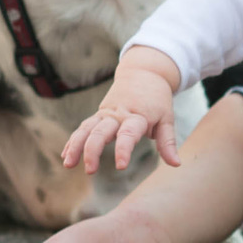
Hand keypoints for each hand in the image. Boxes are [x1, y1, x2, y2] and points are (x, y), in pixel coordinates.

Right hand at [60, 49, 181, 172]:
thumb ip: (168, 142)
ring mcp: (106, 114)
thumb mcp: (167, 118)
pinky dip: (74, 140)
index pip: (128, 134)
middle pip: (100, 131)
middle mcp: (118, 115)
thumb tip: (176, 164)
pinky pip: (83, 127)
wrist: (144, 72)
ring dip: (76, 145)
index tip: (120, 166)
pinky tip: (66, 155)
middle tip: (90, 170)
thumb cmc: (157, 99)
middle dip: (92, 150)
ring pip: (86, 129)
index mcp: (137, 116)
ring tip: (68, 164)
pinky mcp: (99, 114)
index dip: (124, 150)